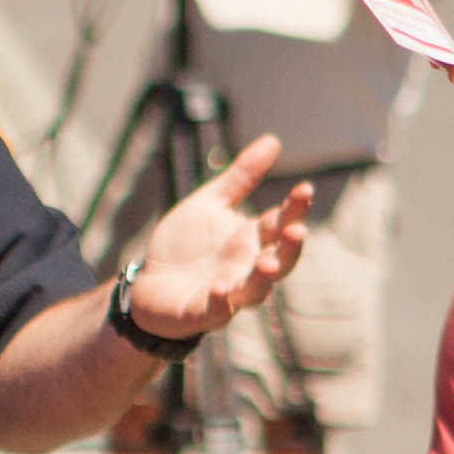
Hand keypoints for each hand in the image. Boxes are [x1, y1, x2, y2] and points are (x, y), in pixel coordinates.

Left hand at [123, 140, 310, 345]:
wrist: (149, 284)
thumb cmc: (186, 246)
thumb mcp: (211, 204)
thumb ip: (241, 178)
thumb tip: (274, 140)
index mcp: (252, 240)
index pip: (282, 223)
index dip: (295, 208)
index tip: (305, 189)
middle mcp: (247, 268)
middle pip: (280, 261)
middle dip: (290, 248)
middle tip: (297, 230)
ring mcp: (229, 293)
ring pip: (255, 291)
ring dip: (263, 279)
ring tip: (266, 264)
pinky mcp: (202, 313)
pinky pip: (217, 311)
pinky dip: (222, 302)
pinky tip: (222, 290)